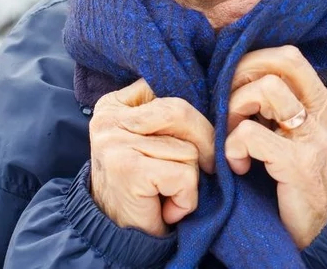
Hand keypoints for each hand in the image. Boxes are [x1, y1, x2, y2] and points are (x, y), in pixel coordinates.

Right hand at [89, 78, 215, 235]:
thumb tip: (217, 102)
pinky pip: (183, 175)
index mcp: (114, 104)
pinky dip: (186, 198)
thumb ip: (168, 117)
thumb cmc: (142, 186)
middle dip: (204, 142)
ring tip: (169, 193)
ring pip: (187, 148)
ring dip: (190, 179)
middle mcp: (109, 119)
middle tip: (205, 169)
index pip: (168, 88)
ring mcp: (116, 142)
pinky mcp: (129, 169)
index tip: (193, 140)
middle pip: (181, 111)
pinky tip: (168, 208)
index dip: (193, 116)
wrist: (117, 238)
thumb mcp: (150, 141)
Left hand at [225, 46, 326, 248]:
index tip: (236, 93)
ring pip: (267, 88)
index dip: (253, 69)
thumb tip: (241, 81)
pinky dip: (232, 147)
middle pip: (285, 59)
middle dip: (244, 71)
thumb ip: (283, 111)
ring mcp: (318, 138)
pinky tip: (237, 166)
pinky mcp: (300, 163)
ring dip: (236, 108)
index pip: (289, 60)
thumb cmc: (302, 186)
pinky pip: (250, 134)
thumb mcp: (302, 140)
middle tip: (229, 100)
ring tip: (232, 134)